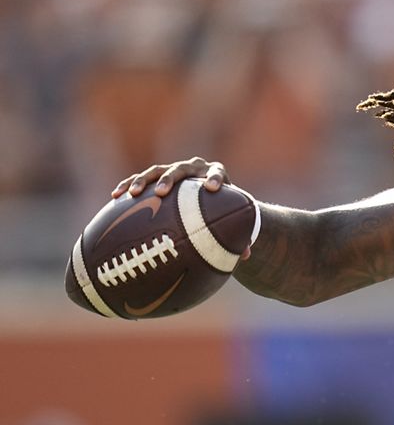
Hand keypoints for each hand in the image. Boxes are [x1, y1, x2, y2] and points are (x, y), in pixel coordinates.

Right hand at [110, 157, 249, 259]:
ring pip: (157, 170)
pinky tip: (115, 196)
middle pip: (182, 169)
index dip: (215, 178)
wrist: (210, 192)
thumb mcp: (231, 218)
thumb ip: (239, 233)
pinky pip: (140, 179)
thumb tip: (246, 256)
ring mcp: (175, 170)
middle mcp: (195, 168)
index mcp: (217, 175)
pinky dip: (128, 185)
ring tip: (132, 193)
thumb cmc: (223, 208)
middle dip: (170, 179)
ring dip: (143, 181)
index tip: (212, 188)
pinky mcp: (158, 176)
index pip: (218, 173)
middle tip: (162, 192)